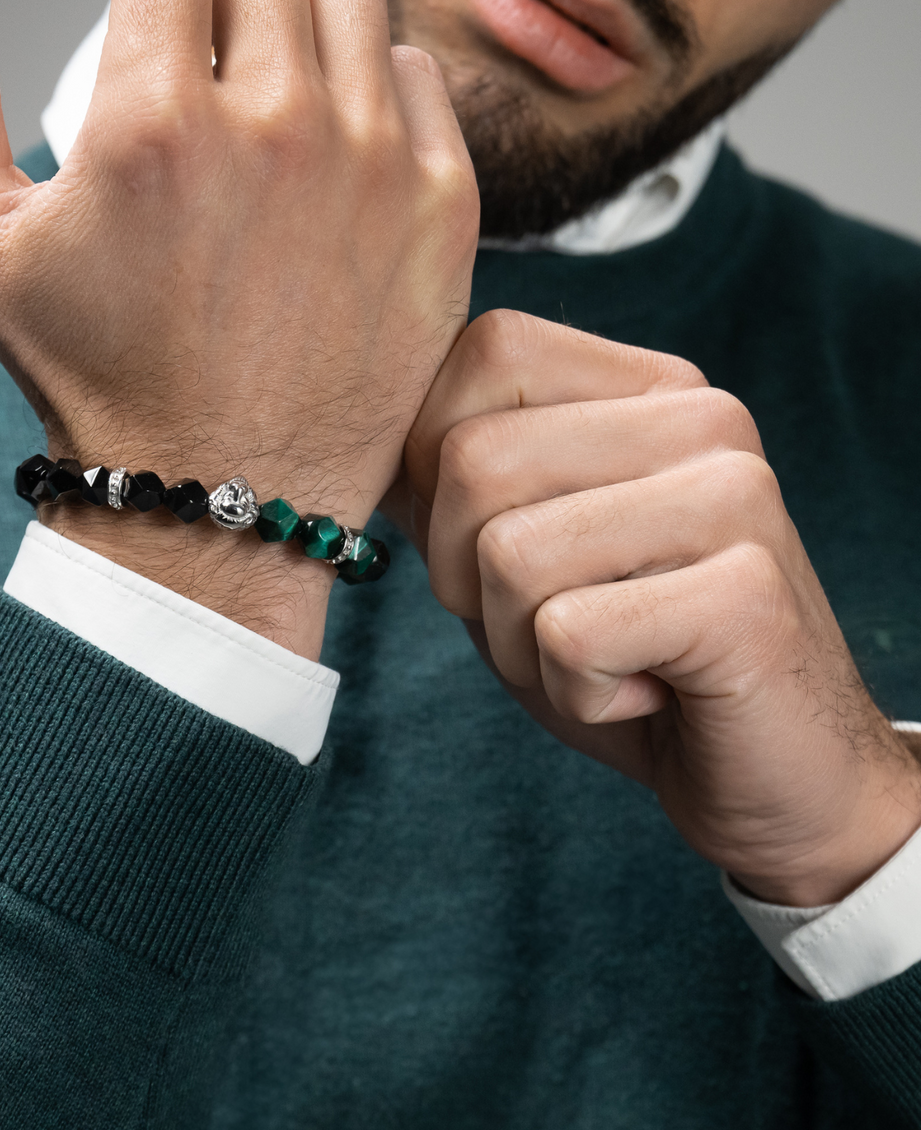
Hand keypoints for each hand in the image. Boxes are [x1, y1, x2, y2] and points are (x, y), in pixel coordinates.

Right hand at [0, 0, 476, 657]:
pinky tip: (328, 130)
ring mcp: (373, 168)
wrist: (216, 495)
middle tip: (189, 26)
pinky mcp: (440, 212)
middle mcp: (276, 129)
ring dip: (294, 7)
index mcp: (153, 125)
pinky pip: (417, 75)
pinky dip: (369, 80)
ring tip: (259, 70)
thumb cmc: (91, 378)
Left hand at [387, 309, 920, 905]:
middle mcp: (701, 417)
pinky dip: (577, 693)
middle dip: (464, 574)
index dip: (435, 466)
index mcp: (646, 388)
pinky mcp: (746, 595)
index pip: (481, 354)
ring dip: (522, 644)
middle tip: (552, 621)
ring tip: (605, 656)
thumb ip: (446, 481)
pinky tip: (647, 692)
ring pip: (507, 554)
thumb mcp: (513, 555)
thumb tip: (360, 420)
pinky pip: (567, 636)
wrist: (769, 776)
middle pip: (471, 460)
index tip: (492, 546)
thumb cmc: (626, 657)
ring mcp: (735, 496)